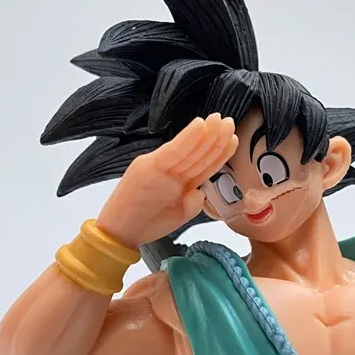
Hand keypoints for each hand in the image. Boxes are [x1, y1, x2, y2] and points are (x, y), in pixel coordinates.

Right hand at [97, 113, 236, 246]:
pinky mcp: (147, 166)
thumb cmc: (148, 224)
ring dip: (206, 135)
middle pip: (198, 152)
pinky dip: (186, 138)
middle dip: (215, 137)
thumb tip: (200, 191)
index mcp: (179, 179)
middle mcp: (169, 169)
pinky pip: (173, 151)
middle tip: (230, 121)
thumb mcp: (179, 214)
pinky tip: (199, 126)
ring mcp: (159, 166)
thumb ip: (192, 201)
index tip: (234, 138)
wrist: (120, 234)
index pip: (203, 163)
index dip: (218, 151)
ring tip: (221, 121)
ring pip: (189, 150)